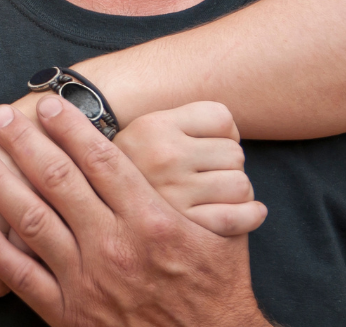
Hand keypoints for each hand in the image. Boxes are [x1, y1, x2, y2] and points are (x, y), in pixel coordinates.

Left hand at [0, 97, 269, 326]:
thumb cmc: (216, 290)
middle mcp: (115, 247)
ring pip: (34, 222)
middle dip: (23, 144)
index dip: (70, 128)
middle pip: (59, 182)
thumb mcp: (223, 233)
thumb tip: (195, 136)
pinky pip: (23, 278)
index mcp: (151, 221)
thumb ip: (202, 188)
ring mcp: (89, 282)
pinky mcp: (71, 316)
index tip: (45, 104)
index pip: (102, 161)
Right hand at [115, 102, 265, 235]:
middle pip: (234, 153)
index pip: (222, 117)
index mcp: (154, 126)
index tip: (208, 144)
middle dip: (226, 163)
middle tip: (207, 173)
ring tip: (214, 192)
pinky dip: (250, 214)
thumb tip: (232, 130)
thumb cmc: (135, 166)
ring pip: (241, 184)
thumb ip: (186, 122)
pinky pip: (239, 216)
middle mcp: (164, 156)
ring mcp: (175, 193)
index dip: (221, 132)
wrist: (95, 202)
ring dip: (235, 190)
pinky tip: (247, 212)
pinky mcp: (187, 227)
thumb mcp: (146, 131)